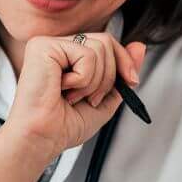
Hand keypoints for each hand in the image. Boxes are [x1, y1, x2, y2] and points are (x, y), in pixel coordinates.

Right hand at [0, 32, 144, 181]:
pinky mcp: (43, 46)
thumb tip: (140, 45)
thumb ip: (122, 73)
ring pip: (99, 47)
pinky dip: (83, 80)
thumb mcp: (105, 99)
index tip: (131, 82)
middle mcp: (58, 46)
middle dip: (110, 76)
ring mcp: (49, 44)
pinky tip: (63, 89)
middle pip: (106, 41)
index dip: (124, 61)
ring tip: (73, 97)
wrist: (42, 139)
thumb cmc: (63, 126)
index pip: (106, 43)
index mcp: (68, 56)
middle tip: (90, 99)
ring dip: (95, 82)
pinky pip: (86, 54)